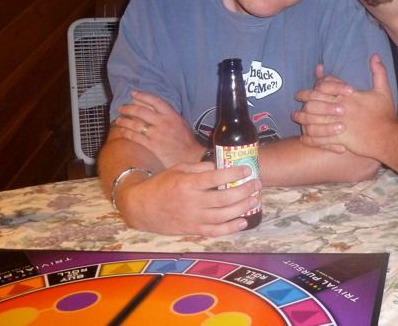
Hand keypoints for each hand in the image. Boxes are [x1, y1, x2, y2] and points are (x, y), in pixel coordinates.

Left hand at [113, 91, 202, 166]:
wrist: (192, 156)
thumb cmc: (186, 140)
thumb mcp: (180, 122)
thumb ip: (167, 115)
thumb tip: (151, 108)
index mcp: (172, 115)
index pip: (155, 101)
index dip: (142, 96)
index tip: (133, 94)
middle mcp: (163, 122)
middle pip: (141, 111)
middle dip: (128, 108)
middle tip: (121, 108)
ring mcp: (157, 134)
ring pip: (136, 124)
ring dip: (124, 121)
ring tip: (118, 120)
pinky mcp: (152, 145)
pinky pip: (135, 137)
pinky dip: (127, 133)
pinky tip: (122, 131)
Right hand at [117, 161, 260, 235]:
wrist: (141, 207)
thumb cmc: (161, 184)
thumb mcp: (178, 169)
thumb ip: (199, 168)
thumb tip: (219, 166)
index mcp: (188, 184)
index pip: (215, 178)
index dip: (234, 173)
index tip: (247, 169)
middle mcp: (192, 202)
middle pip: (224, 198)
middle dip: (244, 191)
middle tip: (257, 184)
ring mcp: (193, 218)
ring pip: (223, 216)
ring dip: (242, 208)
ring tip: (255, 200)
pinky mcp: (192, 230)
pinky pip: (215, 231)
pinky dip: (231, 228)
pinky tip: (243, 222)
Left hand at [293, 55, 395, 157]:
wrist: (389, 137)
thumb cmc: (386, 115)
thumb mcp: (384, 91)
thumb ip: (379, 72)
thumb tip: (375, 55)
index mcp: (349, 95)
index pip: (326, 84)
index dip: (317, 84)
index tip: (312, 85)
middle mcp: (341, 108)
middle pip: (315, 100)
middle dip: (303, 98)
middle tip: (297, 97)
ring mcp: (339, 124)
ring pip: (313, 119)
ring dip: (302, 119)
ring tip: (296, 118)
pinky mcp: (339, 139)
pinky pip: (319, 138)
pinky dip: (310, 138)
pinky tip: (304, 137)